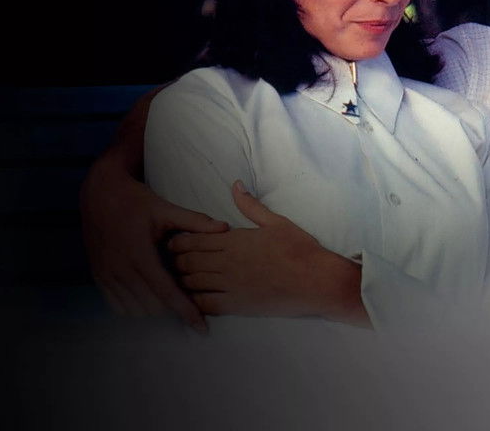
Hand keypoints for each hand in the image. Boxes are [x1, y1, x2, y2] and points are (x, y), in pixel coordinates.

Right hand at [80, 153, 228, 331]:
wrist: (100, 193)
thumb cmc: (135, 200)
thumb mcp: (165, 209)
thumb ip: (195, 222)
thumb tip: (225, 228)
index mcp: (140, 253)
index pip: (166, 292)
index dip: (186, 311)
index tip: (202, 328)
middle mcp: (121, 268)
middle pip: (153, 306)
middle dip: (172, 308)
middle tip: (187, 300)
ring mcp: (106, 274)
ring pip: (135, 309)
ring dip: (154, 309)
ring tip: (167, 297)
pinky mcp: (98, 276)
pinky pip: (117, 305)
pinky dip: (134, 307)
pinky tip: (146, 295)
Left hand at [168, 181, 368, 325]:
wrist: (317, 281)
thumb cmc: (299, 249)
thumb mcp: (276, 221)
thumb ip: (250, 205)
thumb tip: (235, 184)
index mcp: (234, 240)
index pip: (195, 239)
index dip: (179, 242)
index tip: (174, 243)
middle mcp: (227, 262)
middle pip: (188, 261)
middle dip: (176, 261)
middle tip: (172, 262)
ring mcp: (230, 285)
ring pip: (192, 282)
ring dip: (182, 280)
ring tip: (179, 279)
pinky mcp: (237, 305)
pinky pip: (206, 304)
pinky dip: (195, 302)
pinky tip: (192, 300)